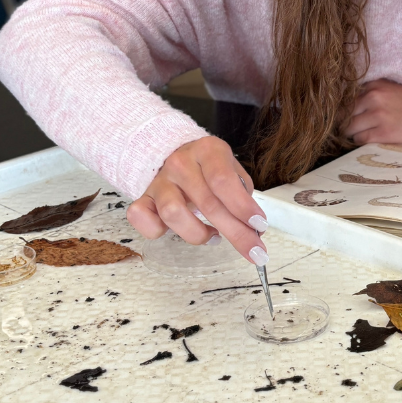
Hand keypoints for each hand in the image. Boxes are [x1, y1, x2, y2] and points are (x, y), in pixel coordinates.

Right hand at [126, 136, 268, 264]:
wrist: (175, 155)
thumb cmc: (210, 169)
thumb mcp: (232, 171)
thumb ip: (243, 195)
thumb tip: (255, 228)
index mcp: (207, 151)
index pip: (224, 180)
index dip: (243, 207)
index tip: (259, 226)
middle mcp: (180, 163)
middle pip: (207, 203)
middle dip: (235, 232)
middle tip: (254, 251)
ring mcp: (159, 181)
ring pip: (173, 213)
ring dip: (198, 233)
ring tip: (213, 236)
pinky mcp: (143, 198)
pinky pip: (141, 218)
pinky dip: (157, 231)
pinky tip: (177, 232)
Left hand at [345, 79, 401, 144]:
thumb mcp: (394, 87)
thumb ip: (375, 91)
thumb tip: (354, 103)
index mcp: (376, 84)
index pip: (348, 96)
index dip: (347, 107)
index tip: (349, 114)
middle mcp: (374, 97)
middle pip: (345, 112)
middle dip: (347, 119)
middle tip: (352, 126)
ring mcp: (378, 116)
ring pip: (350, 127)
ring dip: (353, 132)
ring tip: (361, 133)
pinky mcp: (383, 133)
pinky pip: (360, 139)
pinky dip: (360, 140)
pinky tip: (369, 138)